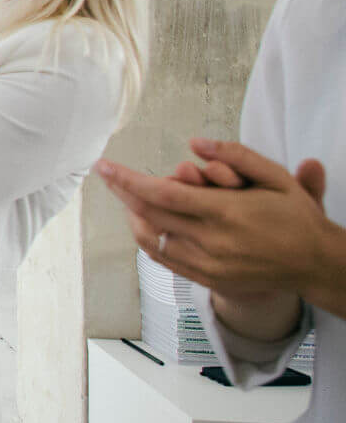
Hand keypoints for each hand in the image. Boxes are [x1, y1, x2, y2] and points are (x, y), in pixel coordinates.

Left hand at [96, 141, 331, 299]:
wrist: (316, 264)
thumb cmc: (296, 216)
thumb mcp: (276, 177)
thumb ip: (236, 155)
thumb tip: (195, 143)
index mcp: (227, 213)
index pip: (163, 195)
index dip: (128, 180)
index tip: (105, 166)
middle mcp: (213, 242)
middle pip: (150, 216)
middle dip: (124, 193)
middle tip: (109, 175)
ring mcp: (209, 264)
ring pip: (152, 240)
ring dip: (133, 216)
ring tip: (126, 196)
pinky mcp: (209, 279)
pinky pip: (165, 259)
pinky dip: (148, 239)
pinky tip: (143, 223)